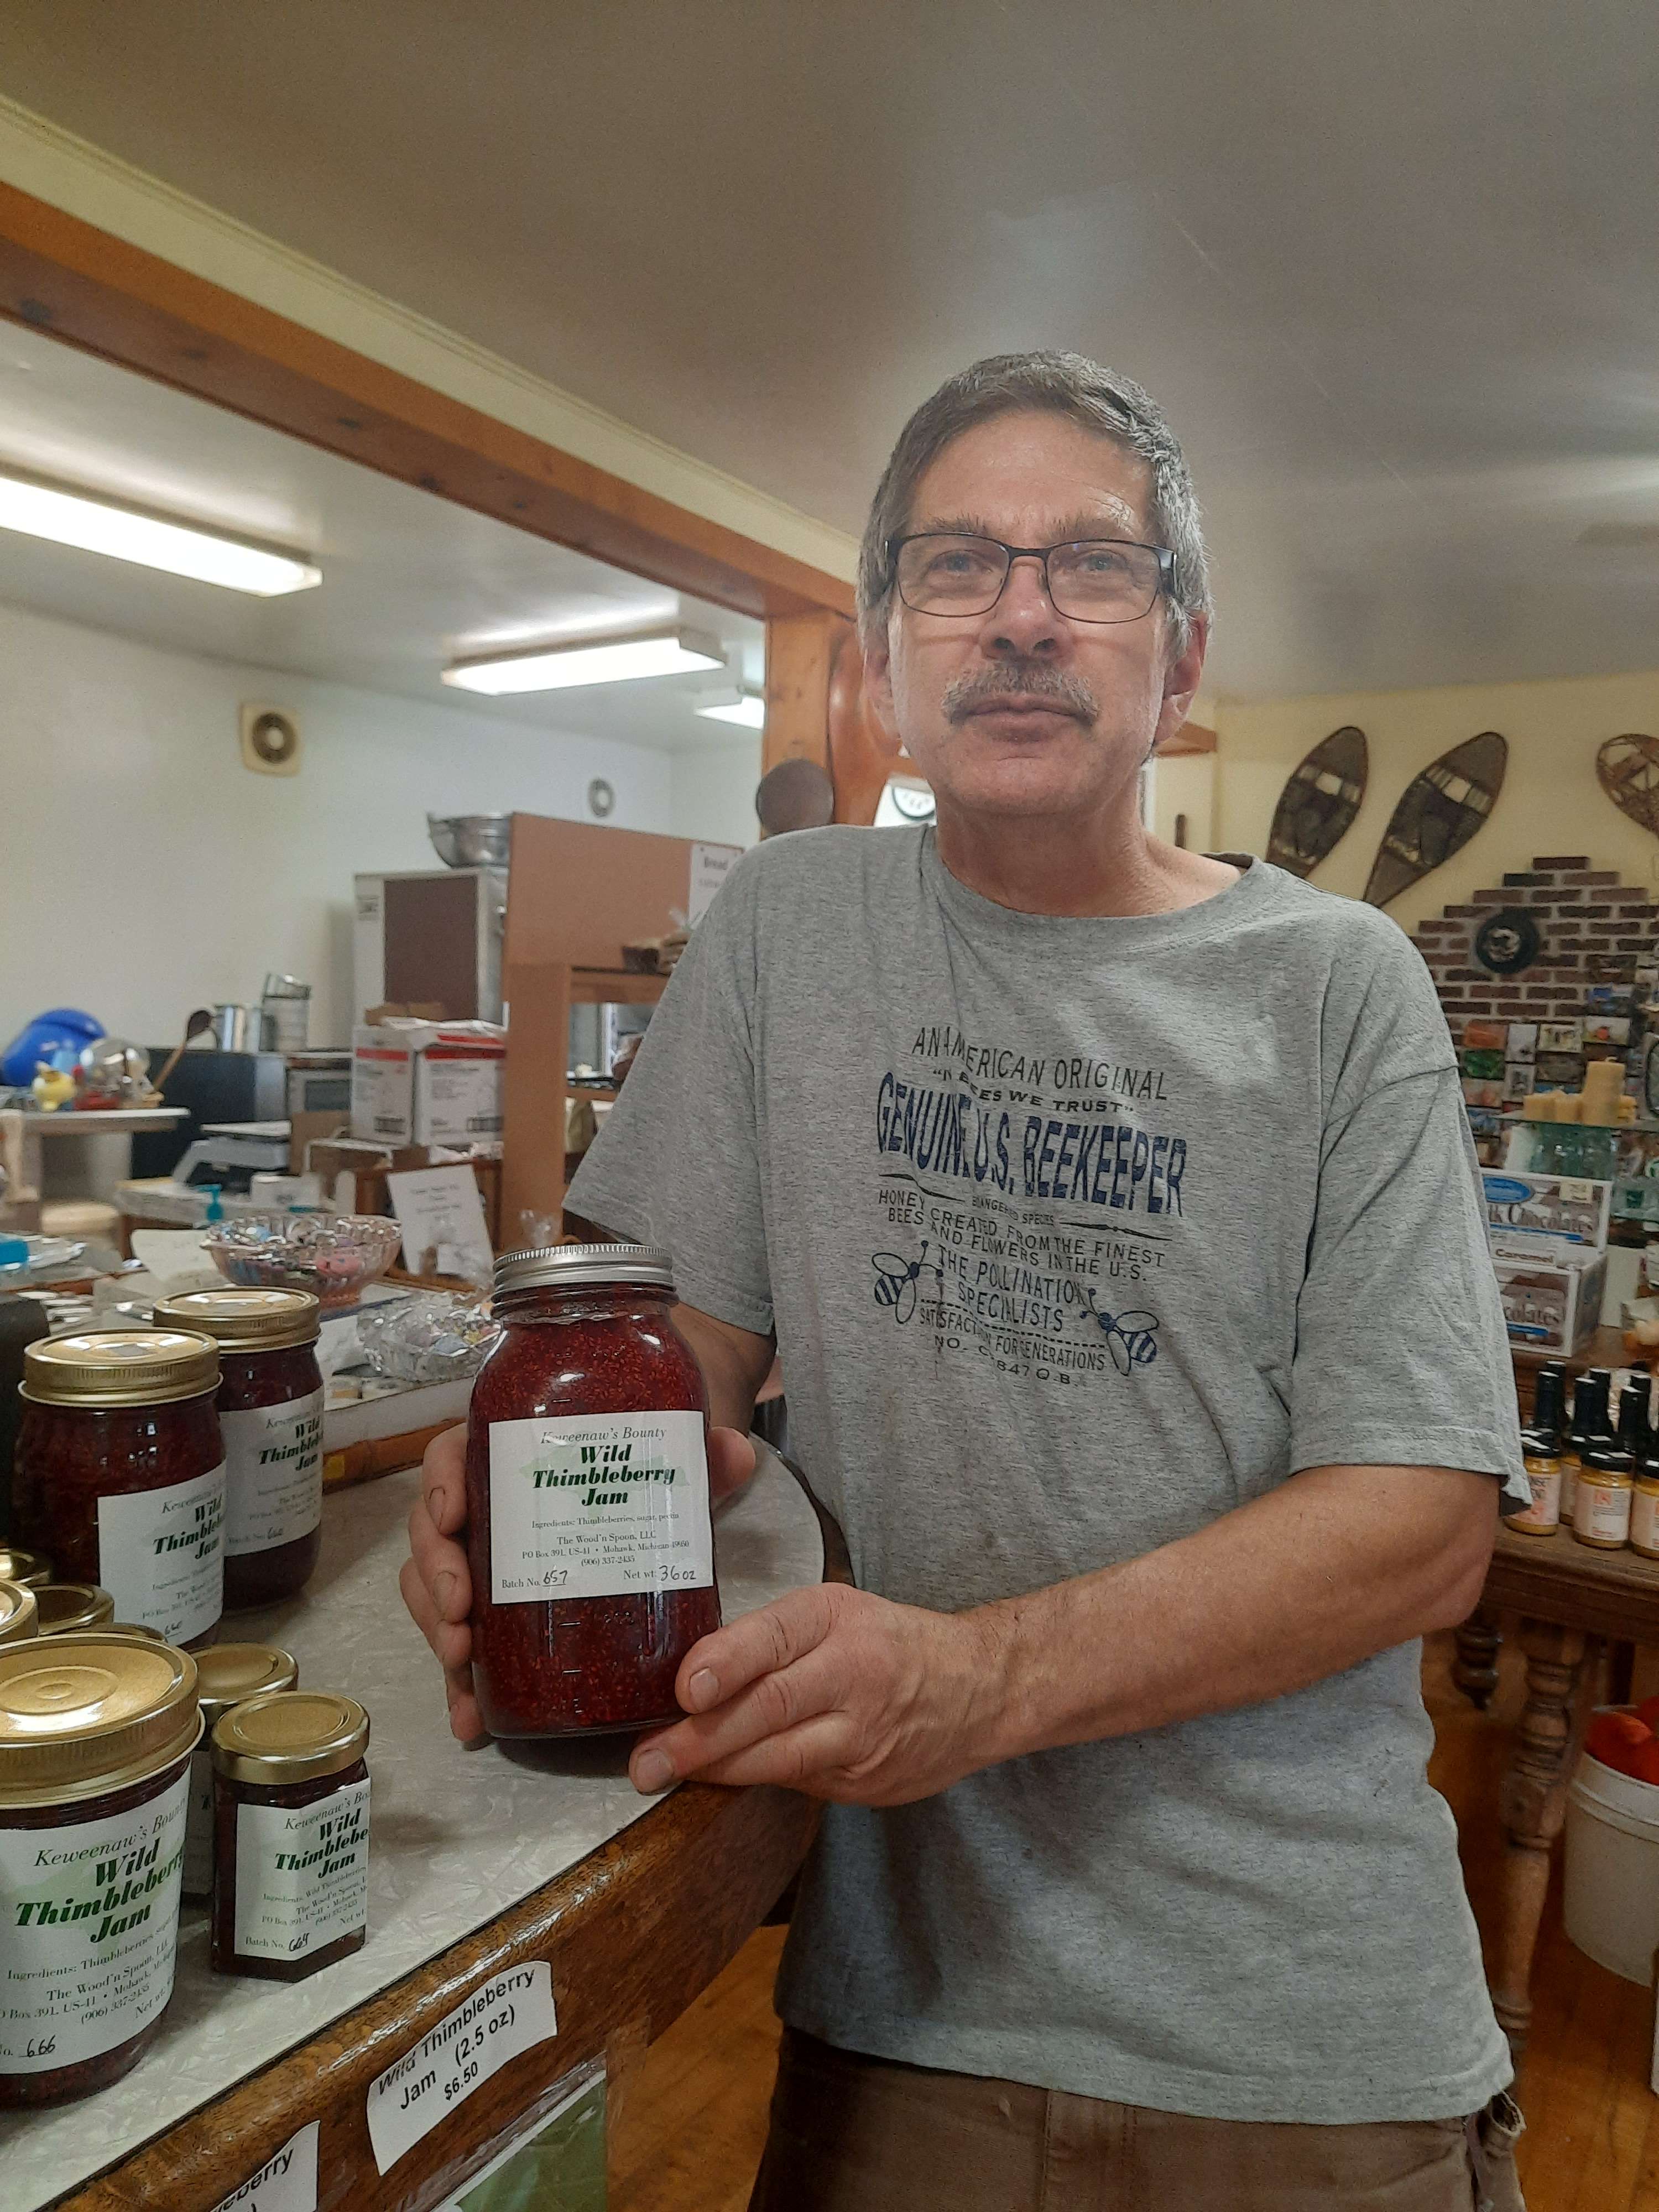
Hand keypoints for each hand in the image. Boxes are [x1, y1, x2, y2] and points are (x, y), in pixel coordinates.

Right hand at [400, 1421, 759, 1742]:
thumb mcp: (670, 1458)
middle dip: (436, 1576)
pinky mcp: (499, 1612)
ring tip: (459, 1663)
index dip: (438, 1484)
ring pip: (433, 1590)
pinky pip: (462, 1644)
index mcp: (508, 1455)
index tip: (451, 1515)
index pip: (452, 1456)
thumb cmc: (637, 1468)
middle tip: (461, 1613)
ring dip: (435, 1629)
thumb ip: (705, 1455)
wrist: (644, 1496)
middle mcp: (485, 1507)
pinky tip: (471, 1717)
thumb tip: (735, 1451)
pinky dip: (460, 1683)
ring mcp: (486, 1562)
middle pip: (433, 1534)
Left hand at [627, 1583, 1007, 1805]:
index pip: (776, 1637)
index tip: (685, 1687)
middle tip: (647, 1758)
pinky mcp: (866, 1781)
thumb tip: (691, 1674)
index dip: (727, 1662)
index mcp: (839, 1619)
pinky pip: (798, 1782)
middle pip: (770, 1708)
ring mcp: (862, 1735)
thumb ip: (772, 1638)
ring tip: (663, 1773)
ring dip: (716, 1769)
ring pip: (779, 1757)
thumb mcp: (837, 1613)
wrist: (979, 1689)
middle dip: (700, 1737)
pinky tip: (717, 1779)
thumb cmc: (890, 1642)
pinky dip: (754, 1779)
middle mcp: (853, 1673)